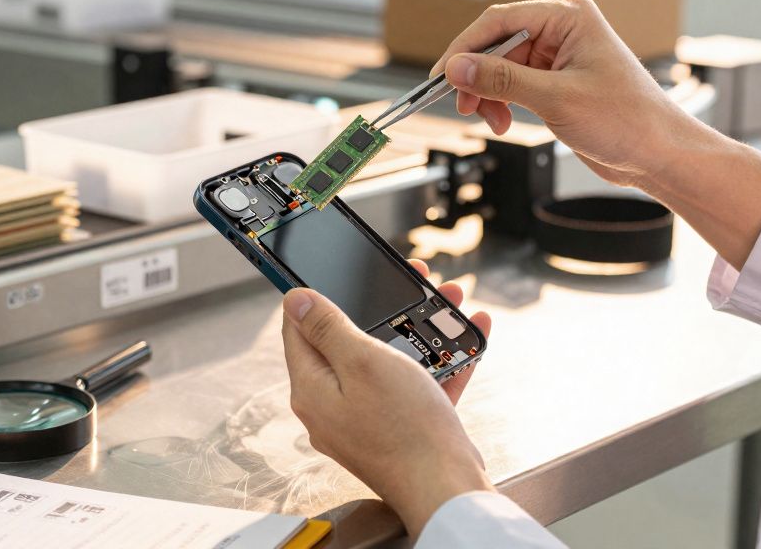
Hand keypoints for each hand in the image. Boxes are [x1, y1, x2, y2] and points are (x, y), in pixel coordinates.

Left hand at [281, 259, 494, 537]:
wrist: (446, 488)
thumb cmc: (404, 428)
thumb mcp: (363, 361)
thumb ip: (327, 327)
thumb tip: (294, 300)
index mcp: (312, 388)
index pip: (299, 329)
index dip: (318, 296)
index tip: (337, 273)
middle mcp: (332, 405)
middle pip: (350, 341)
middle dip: (384, 308)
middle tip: (413, 284)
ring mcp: (365, 419)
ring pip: (388, 360)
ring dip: (419, 330)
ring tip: (449, 304)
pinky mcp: (396, 429)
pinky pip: (413, 386)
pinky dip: (437, 363)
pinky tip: (466, 344)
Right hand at [435, 0, 760, 269]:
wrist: (658, 154)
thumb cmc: (627, 120)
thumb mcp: (556, 98)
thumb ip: (502, 79)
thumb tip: (458, 66)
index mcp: (567, 17)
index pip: (499, 20)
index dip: (465, 47)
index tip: (443, 75)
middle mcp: (561, 30)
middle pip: (495, 44)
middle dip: (477, 77)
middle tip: (463, 105)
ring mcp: (558, 57)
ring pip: (500, 67)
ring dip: (489, 95)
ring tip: (495, 122)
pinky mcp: (556, 82)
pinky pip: (513, 84)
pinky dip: (502, 103)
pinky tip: (504, 122)